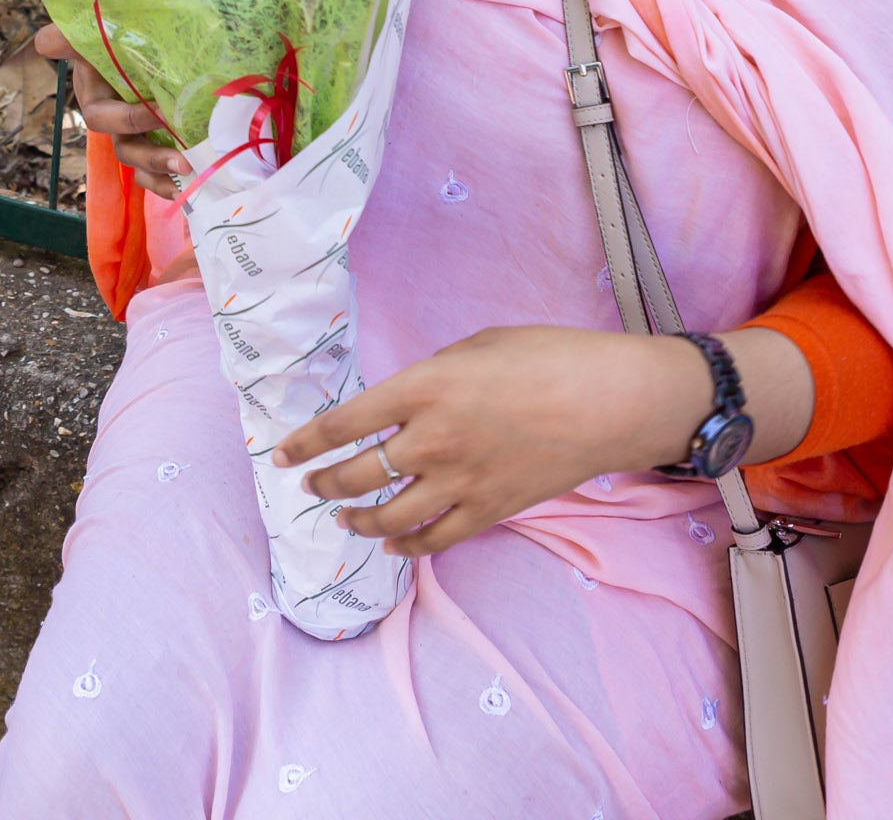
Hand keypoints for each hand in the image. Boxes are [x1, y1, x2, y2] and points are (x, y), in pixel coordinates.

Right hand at [32, 21, 189, 187]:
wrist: (152, 31)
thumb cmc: (124, 27)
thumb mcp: (102, 26)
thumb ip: (75, 34)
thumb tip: (42, 43)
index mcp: (95, 88)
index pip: (99, 113)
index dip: (126, 118)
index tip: (158, 111)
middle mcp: (110, 112)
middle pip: (119, 142)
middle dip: (148, 153)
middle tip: (180, 157)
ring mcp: (129, 129)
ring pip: (133, 157)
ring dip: (157, 168)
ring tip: (186, 170)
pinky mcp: (150, 138)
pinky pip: (147, 170)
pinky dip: (162, 181)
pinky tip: (183, 188)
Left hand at [271, 324, 814, 556]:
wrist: (610, 400)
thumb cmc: (546, 356)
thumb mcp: (474, 346)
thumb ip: (429, 378)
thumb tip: (403, 404)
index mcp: (421, 389)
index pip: (342, 424)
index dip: (304, 444)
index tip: (282, 454)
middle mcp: (431, 440)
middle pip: (356, 476)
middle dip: (324, 484)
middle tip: (310, 485)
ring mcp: (460, 482)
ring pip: (387, 518)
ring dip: (357, 522)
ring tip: (343, 518)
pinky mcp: (490, 510)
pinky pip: (433, 540)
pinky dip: (406, 546)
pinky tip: (393, 543)